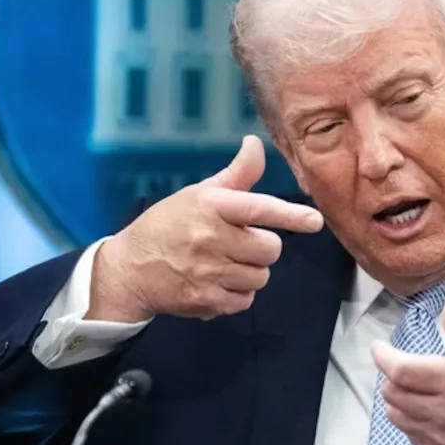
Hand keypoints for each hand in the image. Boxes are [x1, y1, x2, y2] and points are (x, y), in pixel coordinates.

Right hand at [87, 135, 323, 322]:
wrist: (128, 268)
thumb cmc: (169, 224)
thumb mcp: (199, 194)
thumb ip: (236, 175)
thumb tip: (255, 144)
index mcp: (212, 206)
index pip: (259, 208)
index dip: (291, 216)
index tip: (315, 221)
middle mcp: (210, 238)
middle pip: (270, 249)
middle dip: (262, 247)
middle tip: (240, 244)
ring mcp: (207, 272)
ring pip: (260, 277)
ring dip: (250, 272)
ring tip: (224, 264)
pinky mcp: (204, 300)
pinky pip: (245, 301)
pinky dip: (237, 294)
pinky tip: (216, 283)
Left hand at [371, 289, 444, 444]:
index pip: (402, 371)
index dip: (383, 357)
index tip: (379, 348)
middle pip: (392, 392)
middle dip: (392, 374)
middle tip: (403, 363)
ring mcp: (444, 438)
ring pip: (395, 414)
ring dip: (398, 396)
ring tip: (416, 384)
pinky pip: (408, 433)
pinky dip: (409, 417)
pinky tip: (427, 406)